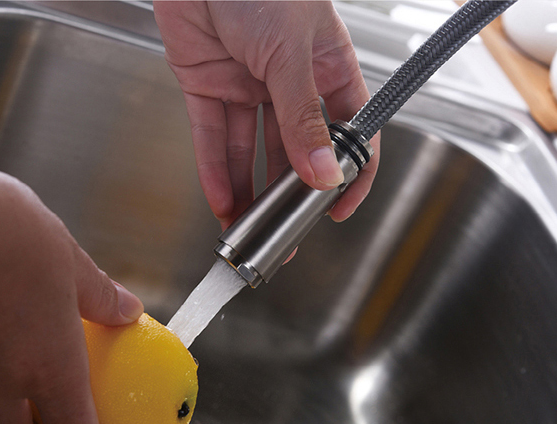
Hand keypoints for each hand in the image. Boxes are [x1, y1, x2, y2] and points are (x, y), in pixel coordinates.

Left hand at [154, 1, 380, 229]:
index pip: (348, 132)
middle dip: (289, 196)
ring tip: (246, 230)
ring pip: (252, 150)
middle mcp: (289, 82)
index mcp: (327, 68)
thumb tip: (323, 172)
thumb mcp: (290, 54)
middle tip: (285, 235)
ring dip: (248, 191)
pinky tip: (220, 199)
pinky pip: (213, 136)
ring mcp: (248, 85)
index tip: (337, 209)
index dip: (347, 173)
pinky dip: (215, 169)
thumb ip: (303, 118)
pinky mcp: (208, 84)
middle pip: (295, 150)